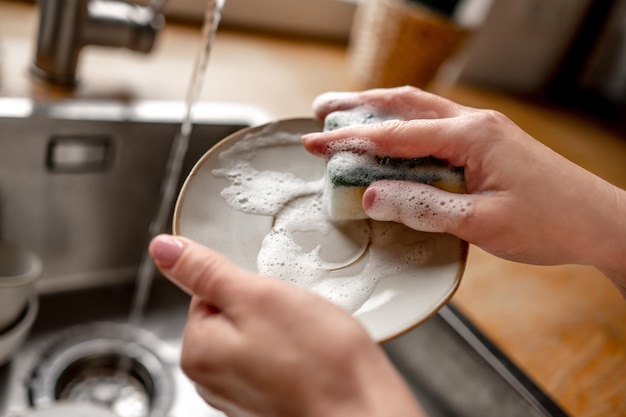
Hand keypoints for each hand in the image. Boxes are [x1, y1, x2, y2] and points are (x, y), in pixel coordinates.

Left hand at [149, 234, 426, 416]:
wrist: (364, 410)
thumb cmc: (319, 360)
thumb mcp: (256, 296)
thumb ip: (205, 270)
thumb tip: (164, 248)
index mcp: (198, 350)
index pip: (208, 290)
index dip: (246, 283)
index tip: (270, 293)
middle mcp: (212, 377)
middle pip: (232, 312)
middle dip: (264, 304)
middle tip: (294, 315)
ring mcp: (241, 392)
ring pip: (257, 332)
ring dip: (282, 326)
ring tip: (306, 336)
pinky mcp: (269, 397)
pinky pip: (275, 355)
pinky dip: (293, 349)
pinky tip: (312, 354)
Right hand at [302, 86, 625, 295]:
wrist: (600, 222)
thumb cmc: (549, 222)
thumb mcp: (481, 222)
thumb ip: (423, 207)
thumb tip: (370, 198)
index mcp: (471, 135)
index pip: (396, 134)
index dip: (351, 140)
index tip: (314, 143)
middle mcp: (474, 123)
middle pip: (404, 104)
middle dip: (359, 106)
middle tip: (321, 111)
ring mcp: (482, 130)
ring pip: (420, 110)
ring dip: (381, 111)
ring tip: (346, 116)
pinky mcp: (487, 144)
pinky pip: (436, 127)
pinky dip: (405, 128)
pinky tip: (393, 139)